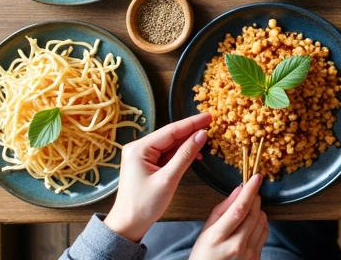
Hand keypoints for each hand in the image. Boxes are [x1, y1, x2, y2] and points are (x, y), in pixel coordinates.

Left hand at [103, 113, 212, 241]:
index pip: (170, 131)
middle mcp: (138, 148)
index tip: (209, 116)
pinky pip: (166, 154)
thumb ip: (185, 155)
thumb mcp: (168, 179)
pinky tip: (194, 154)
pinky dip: (180, 153)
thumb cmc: (145, 205)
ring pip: (169, 144)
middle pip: (170, 136)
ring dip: (187, 143)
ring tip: (207, 140)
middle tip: (212, 125)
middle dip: (191, 131)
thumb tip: (201, 135)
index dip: (192, 123)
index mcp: (139, 149)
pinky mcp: (146, 164)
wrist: (128, 225)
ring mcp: (141, 156)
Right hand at [188, 175, 268, 259]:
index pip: (239, 209)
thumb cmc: (203, 255)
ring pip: (262, 221)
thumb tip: (238, 190)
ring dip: (258, 211)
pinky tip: (251, 225)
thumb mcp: (205, 232)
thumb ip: (221, 209)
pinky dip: (261, 223)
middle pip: (254, 213)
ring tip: (247, 212)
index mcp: (217, 237)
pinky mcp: (256, 258)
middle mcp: (235, 245)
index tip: (257, 177)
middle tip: (250, 193)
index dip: (250, 191)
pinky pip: (265, 233)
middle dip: (254, 198)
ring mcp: (248, 253)